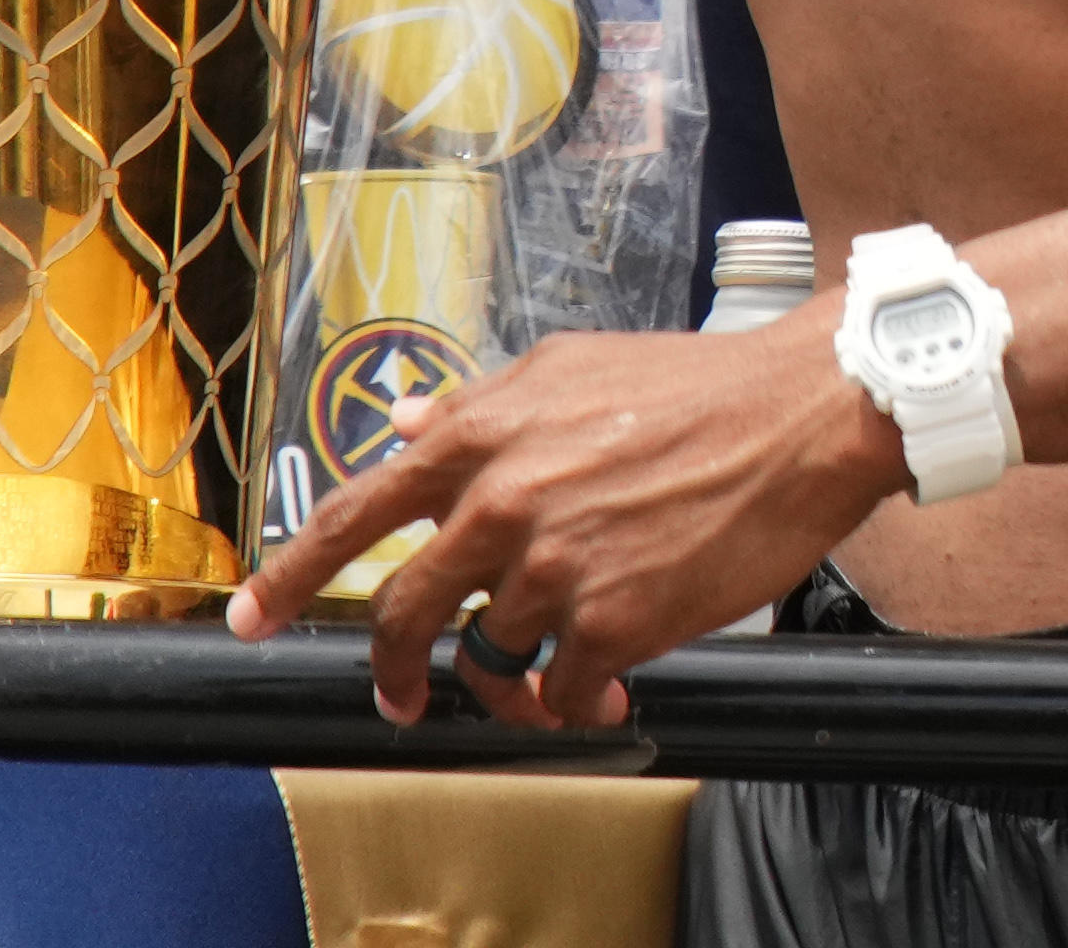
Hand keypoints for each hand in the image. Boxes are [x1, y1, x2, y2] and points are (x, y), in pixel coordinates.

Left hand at [230, 316, 893, 725]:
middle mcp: (502, 503)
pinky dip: (580, 700)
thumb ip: (478, 402)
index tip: (252, 618)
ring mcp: (552, 566)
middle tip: (404, 694)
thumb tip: (402, 424)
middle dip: (396, 667)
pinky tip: (614, 685)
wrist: (814, 410)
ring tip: (568, 665)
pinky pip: (562, 692)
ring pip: (493, 655)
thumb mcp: (576, 367)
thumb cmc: (706, 385)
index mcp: (483, 436)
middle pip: (403, 615)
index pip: (353, 517)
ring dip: (522, 672)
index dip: (289, 577)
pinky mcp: (612, 620)